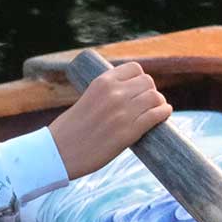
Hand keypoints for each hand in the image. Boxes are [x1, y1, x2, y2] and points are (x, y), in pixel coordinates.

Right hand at [48, 61, 171, 180]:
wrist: (58, 153)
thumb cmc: (69, 130)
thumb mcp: (85, 100)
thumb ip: (105, 95)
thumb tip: (126, 97)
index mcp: (101, 83)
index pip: (134, 68)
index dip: (140, 79)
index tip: (138, 89)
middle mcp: (114, 94)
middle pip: (148, 82)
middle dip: (150, 91)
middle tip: (147, 104)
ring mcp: (123, 113)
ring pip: (156, 97)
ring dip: (159, 103)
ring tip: (156, 111)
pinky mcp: (129, 132)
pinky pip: (156, 115)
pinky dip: (164, 114)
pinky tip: (163, 115)